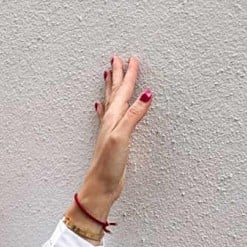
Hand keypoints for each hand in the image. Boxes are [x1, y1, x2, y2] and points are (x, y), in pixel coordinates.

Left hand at [86, 54, 152, 203]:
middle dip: (117, 75)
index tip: (133, 59)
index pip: (124, 91)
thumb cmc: (108, 165)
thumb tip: (146, 94)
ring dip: (111, 88)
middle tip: (116, 59)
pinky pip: (108, 117)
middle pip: (114, 92)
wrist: (100, 186)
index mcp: (114, 118)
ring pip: (111, 102)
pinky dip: (106, 108)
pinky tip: (101, 107)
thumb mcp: (123, 136)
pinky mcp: (112, 140)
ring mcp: (110, 130)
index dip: (129, 75)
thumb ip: (134, 115)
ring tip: (109, 75)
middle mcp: (110, 121)